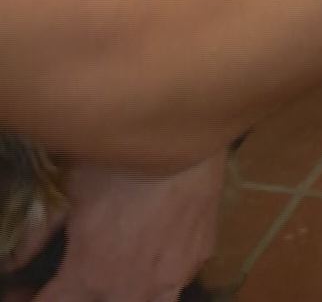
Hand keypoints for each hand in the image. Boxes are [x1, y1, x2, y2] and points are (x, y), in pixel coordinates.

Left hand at [34, 156, 221, 301]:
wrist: (183, 137)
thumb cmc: (119, 162)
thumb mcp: (68, 193)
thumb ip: (40, 234)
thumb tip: (19, 257)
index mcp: (90, 275)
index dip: (35, 296)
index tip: (30, 286)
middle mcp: (132, 286)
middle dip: (82, 296)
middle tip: (71, 279)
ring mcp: (173, 274)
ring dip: (128, 294)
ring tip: (120, 273)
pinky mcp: (201, 254)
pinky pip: (178, 278)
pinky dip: (163, 273)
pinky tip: (157, 247)